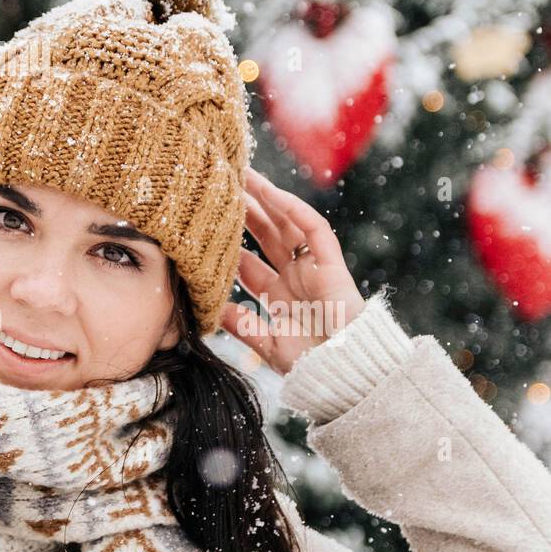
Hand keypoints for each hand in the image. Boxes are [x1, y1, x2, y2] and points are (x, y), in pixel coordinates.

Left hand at [218, 166, 366, 375]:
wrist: (347, 377)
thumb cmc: (310, 368)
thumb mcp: (265, 344)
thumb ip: (240, 324)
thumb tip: (205, 308)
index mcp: (276, 297)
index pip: (246, 262)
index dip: (227, 242)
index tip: (203, 223)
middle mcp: (293, 278)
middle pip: (264, 235)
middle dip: (244, 210)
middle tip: (222, 184)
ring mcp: (313, 269)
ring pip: (286, 224)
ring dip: (266, 198)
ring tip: (244, 174)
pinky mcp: (332, 265)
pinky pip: (314, 229)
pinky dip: (295, 210)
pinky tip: (273, 194)